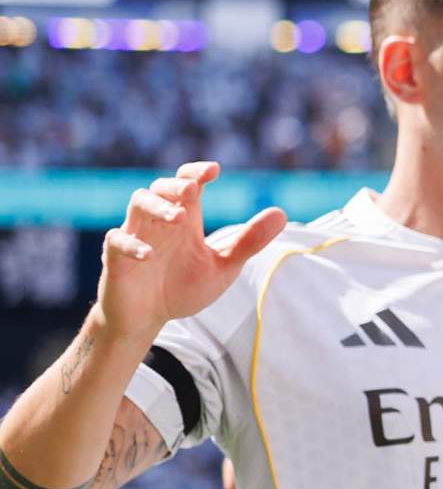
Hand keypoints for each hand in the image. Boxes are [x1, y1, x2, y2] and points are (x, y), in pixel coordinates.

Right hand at [96, 162, 285, 341]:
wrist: (147, 318)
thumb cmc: (183, 288)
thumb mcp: (222, 267)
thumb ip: (248, 242)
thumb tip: (281, 213)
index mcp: (184, 220)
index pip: (187, 183)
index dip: (197, 172)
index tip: (214, 170)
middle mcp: (159, 223)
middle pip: (160, 188)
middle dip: (176, 185)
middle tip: (195, 190)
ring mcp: (136, 236)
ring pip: (138, 205)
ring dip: (157, 207)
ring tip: (180, 218)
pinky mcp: (116, 259)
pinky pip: (117, 242)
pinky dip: (131, 244)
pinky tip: (149, 255)